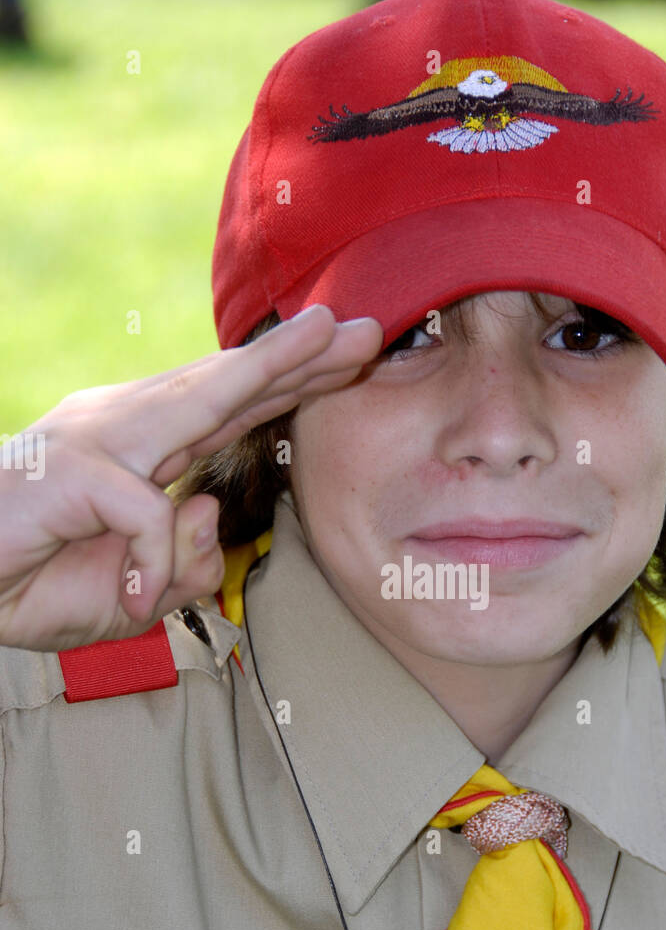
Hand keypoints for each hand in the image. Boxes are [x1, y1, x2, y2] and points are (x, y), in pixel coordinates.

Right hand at [0, 306, 382, 649]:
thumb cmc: (34, 581)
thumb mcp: (135, 595)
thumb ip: (181, 561)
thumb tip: (208, 510)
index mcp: (141, 449)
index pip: (228, 410)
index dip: (288, 385)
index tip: (347, 361)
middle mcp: (122, 429)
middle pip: (225, 387)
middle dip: (299, 358)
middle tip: (366, 330)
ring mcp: (95, 443)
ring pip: (196, 401)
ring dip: (265, 367)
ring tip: (324, 336)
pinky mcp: (71, 474)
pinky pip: (145, 516)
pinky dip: (153, 563)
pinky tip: (138, 599)